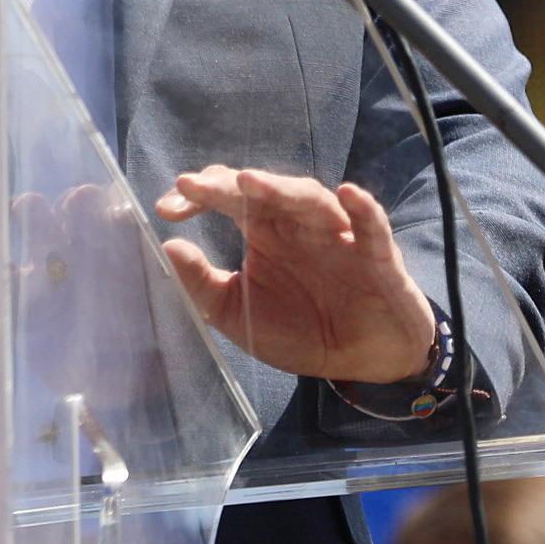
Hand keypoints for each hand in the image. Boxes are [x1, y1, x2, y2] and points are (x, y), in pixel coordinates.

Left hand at [152, 166, 438, 383]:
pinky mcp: (377, 256)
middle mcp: (298, 226)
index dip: (201, 196)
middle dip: (229, 186)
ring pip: (311, 201)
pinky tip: (347, 193)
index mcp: (265, 233)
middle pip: (266, 192)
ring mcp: (338, 236)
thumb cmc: (300, 330)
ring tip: (248, 182)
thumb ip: (203, 284)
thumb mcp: (239, 315)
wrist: (363, 361)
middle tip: (195, 186)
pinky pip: (372, 226)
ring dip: (281, 189)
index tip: (167, 208)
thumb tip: (169, 246)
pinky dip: (362, 209)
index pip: (230, 199)